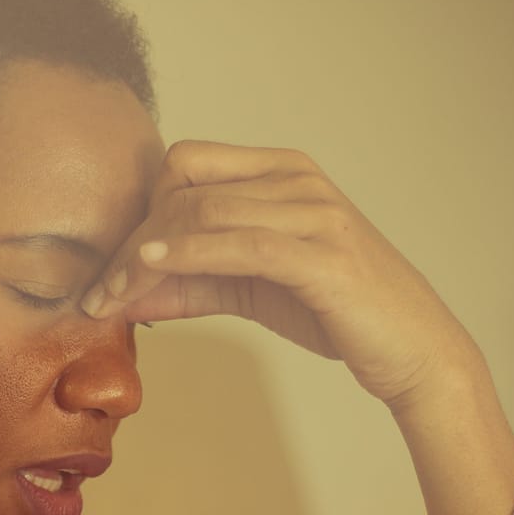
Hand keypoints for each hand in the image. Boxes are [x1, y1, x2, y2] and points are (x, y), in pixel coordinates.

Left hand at [82, 140, 482, 409]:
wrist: (413, 349)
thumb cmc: (336, 312)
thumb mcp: (249, 290)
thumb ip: (190, 283)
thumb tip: (122, 293)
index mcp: (282, 171)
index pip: (185, 165)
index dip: (137, 211)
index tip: (109, 267)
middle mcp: (297, 179)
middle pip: (183, 185)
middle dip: (130, 239)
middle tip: (100, 290)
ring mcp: (314, 212)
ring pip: (202, 212)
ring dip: (144, 256)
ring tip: (113, 296)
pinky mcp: (322, 255)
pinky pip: (239, 242)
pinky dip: (187, 253)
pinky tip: (154, 269)